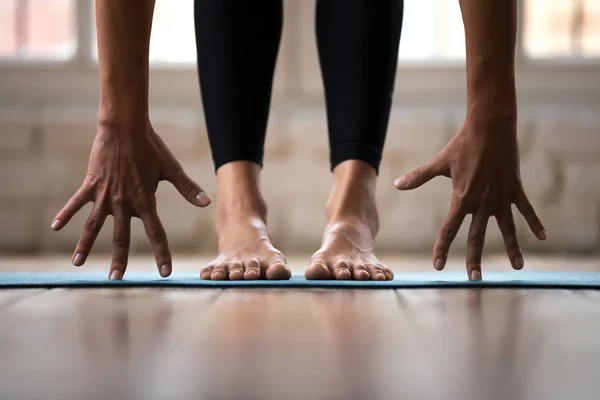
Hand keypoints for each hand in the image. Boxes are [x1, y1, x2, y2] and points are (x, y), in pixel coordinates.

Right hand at [51, 121, 210, 279]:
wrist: (125, 127)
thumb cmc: (151, 147)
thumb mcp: (171, 169)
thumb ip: (188, 188)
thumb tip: (207, 202)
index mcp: (145, 201)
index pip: (157, 233)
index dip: (162, 253)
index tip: (165, 272)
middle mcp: (124, 202)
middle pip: (122, 236)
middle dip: (119, 259)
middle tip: (115, 279)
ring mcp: (105, 195)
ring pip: (94, 225)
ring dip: (85, 244)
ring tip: (77, 263)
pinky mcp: (91, 185)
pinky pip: (76, 203)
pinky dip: (66, 214)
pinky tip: (55, 227)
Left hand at [394, 117, 545, 280]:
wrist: (490, 127)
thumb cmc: (463, 144)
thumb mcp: (439, 162)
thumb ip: (419, 176)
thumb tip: (397, 184)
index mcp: (462, 198)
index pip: (448, 230)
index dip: (442, 248)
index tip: (438, 266)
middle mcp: (482, 202)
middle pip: (477, 237)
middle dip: (474, 259)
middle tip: (474, 278)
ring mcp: (501, 197)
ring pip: (507, 229)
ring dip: (511, 248)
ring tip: (517, 267)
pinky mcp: (515, 189)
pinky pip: (526, 210)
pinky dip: (534, 223)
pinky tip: (542, 237)